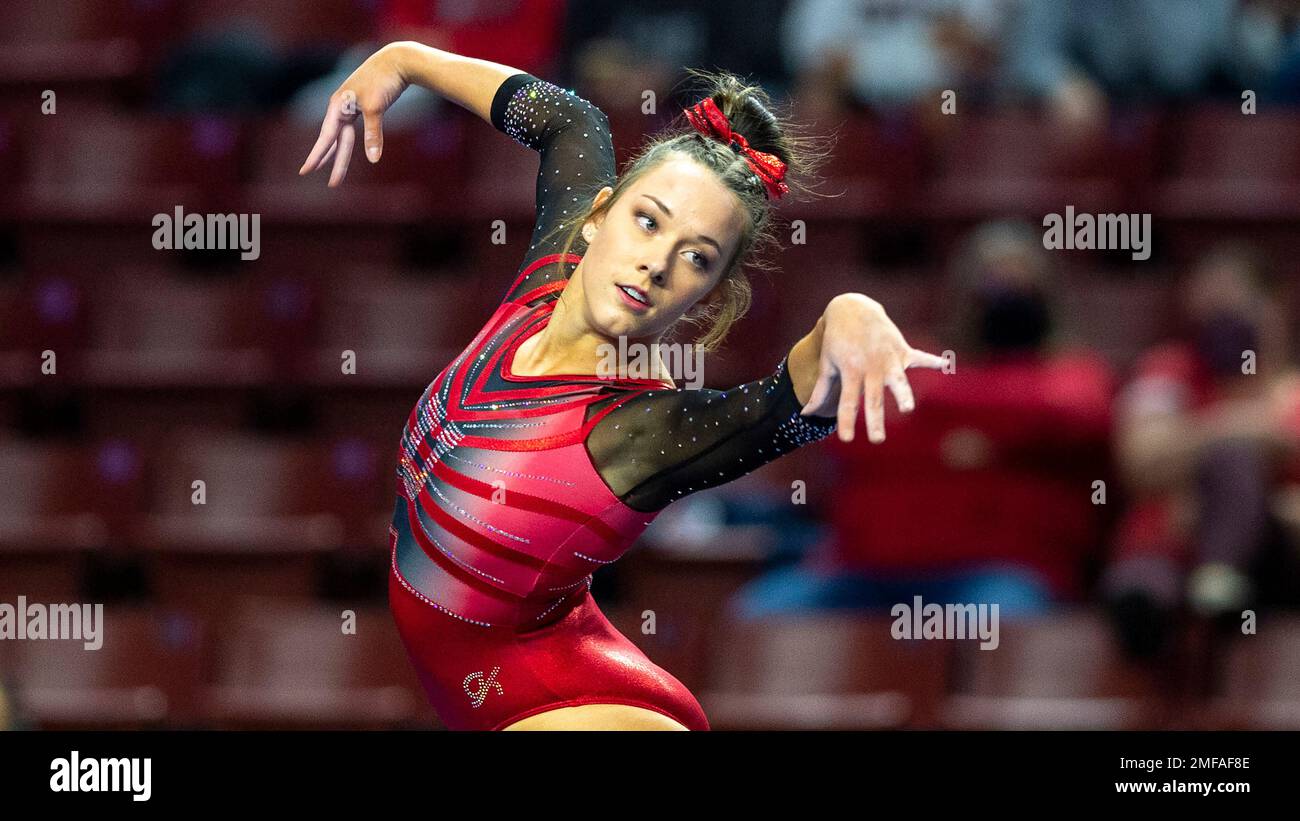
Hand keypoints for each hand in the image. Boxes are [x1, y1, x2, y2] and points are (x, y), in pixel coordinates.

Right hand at [299, 43, 409, 185]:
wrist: (397, 61)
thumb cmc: (383, 80)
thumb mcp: (376, 108)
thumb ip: (373, 134)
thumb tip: (373, 159)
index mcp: (338, 105)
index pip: (326, 137)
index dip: (316, 156)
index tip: (305, 171)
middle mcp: (341, 107)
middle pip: (335, 141)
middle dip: (332, 163)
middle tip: (331, 185)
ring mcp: (351, 107)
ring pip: (344, 138)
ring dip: (341, 156)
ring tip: (335, 175)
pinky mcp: (363, 106)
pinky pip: (353, 130)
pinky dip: (351, 142)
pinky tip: (344, 149)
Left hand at [801, 293, 946, 443]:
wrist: (851, 309)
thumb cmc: (837, 341)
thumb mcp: (827, 364)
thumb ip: (820, 391)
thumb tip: (805, 414)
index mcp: (850, 372)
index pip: (847, 403)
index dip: (846, 422)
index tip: (847, 440)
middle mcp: (870, 367)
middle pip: (873, 399)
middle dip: (875, 420)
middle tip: (877, 440)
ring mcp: (888, 358)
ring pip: (898, 381)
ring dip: (903, 394)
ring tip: (907, 409)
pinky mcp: (901, 350)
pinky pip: (919, 357)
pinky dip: (933, 361)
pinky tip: (946, 365)